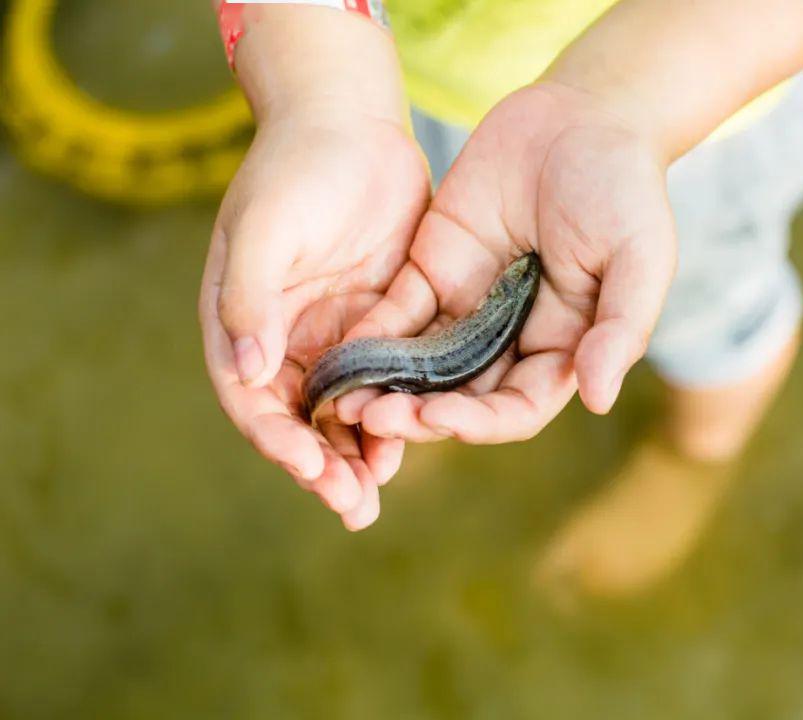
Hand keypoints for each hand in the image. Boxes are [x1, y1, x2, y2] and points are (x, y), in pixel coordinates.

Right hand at [199, 111, 428, 528]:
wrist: (349, 128)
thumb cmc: (293, 172)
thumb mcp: (265, 230)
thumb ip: (251, 298)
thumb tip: (245, 372)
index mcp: (246, 327)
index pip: (254, 402)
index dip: (280, 440)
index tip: (311, 470)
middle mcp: (289, 343)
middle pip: (302, 422)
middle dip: (324, 468)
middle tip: (354, 507)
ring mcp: (338, 338)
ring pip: (348, 413)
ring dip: (361, 455)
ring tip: (378, 496)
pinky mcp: (384, 325)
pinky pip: (391, 381)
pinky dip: (400, 413)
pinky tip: (420, 437)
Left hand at [337, 82, 676, 443]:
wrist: (583, 116)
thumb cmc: (625, 190)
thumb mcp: (640, 258)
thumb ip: (620, 328)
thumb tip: (597, 399)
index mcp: (561, 349)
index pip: (516, 408)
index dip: (480, 423)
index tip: (441, 418)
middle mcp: (510, 341)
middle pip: (458, 398)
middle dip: (417, 414)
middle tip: (374, 418)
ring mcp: (467, 309)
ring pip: (420, 367)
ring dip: (384, 388)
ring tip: (346, 402)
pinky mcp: (432, 271)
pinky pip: (396, 314)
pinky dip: (368, 338)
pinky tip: (339, 352)